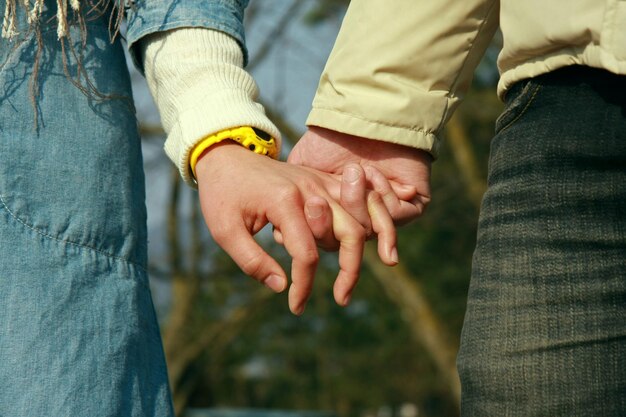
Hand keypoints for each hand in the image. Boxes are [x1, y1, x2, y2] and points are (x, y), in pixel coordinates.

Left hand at [195, 142, 394, 313]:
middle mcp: (310, 189)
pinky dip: (363, 227)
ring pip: (358, 220)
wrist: (227, 156)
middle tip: (341, 299)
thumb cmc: (222, 194)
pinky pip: (355, 205)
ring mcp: (320, 183)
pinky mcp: (323, 182)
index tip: (295, 306)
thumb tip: (281, 287)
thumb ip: (252, 261)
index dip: (304, 285)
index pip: (306, 253)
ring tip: (347, 283)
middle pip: (349, 233)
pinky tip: (354, 252)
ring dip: (359, 252)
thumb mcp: (224, 230)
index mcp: (284, 201)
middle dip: (351, 271)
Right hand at [289, 126, 432, 226]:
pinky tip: (373, 172)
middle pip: (347, 241)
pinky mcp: (412, 205)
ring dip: (358, 199)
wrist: (358, 116)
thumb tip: (280, 237)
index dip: (317, 230)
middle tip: (324, 196)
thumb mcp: (301, 172)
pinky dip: (381, 195)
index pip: (327, 239)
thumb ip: (292, 201)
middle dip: (334, 218)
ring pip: (370, 230)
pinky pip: (395, 216)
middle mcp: (361, 217)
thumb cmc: (328, 141)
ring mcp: (387, 213)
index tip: (310, 206)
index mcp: (337, 213)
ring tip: (355, 171)